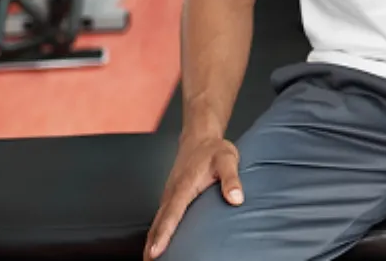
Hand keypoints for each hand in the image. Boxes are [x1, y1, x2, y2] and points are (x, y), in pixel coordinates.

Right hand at [144, 135, 242, 258]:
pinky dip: (156, 230)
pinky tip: (157, 242)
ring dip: (152, 239)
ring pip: (157, 220)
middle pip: (158, 222)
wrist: (200, 138)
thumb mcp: (228, 160)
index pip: (171, 214)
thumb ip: (231, 179)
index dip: (163, 234)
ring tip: (150, 259)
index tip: (155, 252)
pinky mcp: (170, 195)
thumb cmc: (214, 150)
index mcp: (184, 186)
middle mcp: (172, 192)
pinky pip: (161, 216)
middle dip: (152, 243)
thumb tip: (236, 199)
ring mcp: (169, 194)